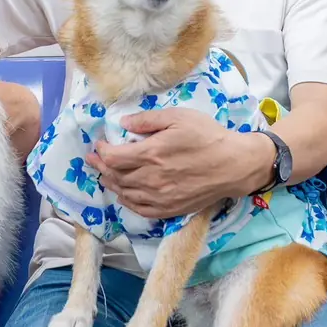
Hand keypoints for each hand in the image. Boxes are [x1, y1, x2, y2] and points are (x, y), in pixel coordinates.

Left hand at [87, 109, 261, 218]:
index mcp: (151, 154)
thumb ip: (148, 120)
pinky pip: (140, 209)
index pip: (113, 158)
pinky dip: (127, 202)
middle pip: (115, 176)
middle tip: (93, 159)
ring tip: (105, 175)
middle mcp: (151, 179)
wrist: (234, 165)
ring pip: (125, 194)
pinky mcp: (170, 209)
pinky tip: (124, 195)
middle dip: (101, 166)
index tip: (99, 145)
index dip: (101, 151)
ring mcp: (160, 197)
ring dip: (111, 184)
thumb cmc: (208, 136)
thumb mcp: (179, 117)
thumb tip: (124, 123)